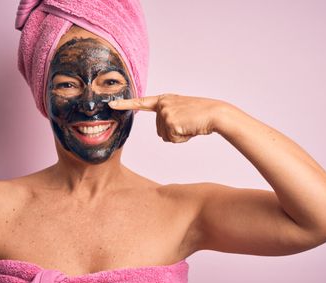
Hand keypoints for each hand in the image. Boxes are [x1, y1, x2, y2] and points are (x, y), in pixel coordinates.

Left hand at [109, 94, 226, 142]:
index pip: (141, 102)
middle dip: (173, 133)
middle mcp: (162, 104)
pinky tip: (190, 129)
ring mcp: (165, 112)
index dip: (125, 104)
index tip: (110, 105)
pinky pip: (172, 139)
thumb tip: (164, 133)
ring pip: (165, 136)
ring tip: (189, 125)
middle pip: (159, 131)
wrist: (215, 114)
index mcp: (164, 100)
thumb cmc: (201, 116)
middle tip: (187, 124)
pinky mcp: (170, 121)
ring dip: (178, 136)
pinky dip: (182, 138)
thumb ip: (169, 118)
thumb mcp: (182, 112)